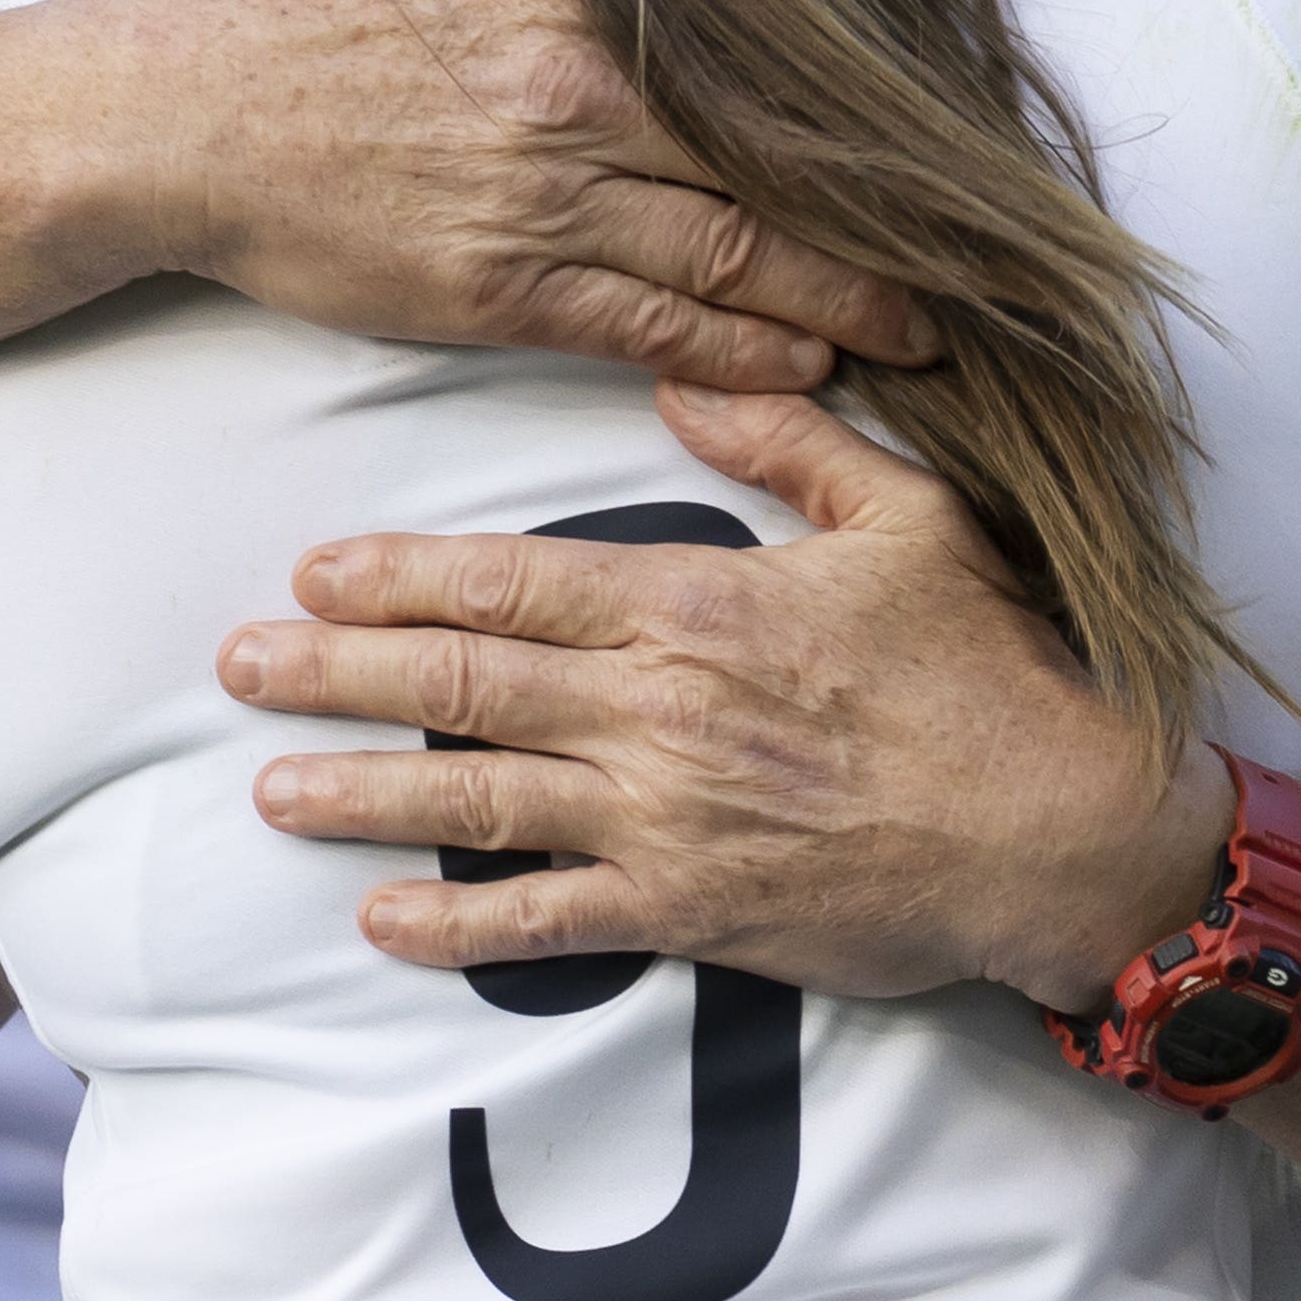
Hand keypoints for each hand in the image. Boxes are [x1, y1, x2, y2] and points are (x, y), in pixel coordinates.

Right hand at [134, 0, 913, 392]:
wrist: (189, 115)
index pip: (757, 49)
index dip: (860, 98)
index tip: (948, 128)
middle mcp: (576, 95)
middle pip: (770, 162)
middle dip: (886, 217)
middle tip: (982, 254)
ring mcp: (541, 200)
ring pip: (732, 255)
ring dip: (842, 300)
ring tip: (926, 330)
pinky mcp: (502, 288)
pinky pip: (652, 325)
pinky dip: (743, 349)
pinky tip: (811, 360)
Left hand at [216, 380, 1229, 1006]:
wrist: (1064, 828)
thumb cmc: (995, 666)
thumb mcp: (908, 516)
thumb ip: (789, 440)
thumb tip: (688, 372)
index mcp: (698, 603)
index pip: (513, 583)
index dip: (402, 577)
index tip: (315, 571)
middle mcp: (660, 711)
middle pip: (464, 683)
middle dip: (336, 673)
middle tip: (235, 666)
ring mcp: (668, 820)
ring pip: (479, 800)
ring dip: (364, 794)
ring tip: (271, 786)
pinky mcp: (694, 912)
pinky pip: (550, 923)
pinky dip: (459, 928)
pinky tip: (383, 926)